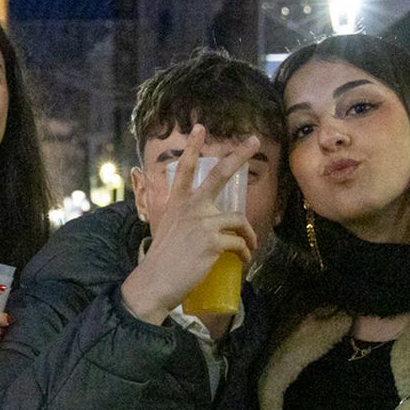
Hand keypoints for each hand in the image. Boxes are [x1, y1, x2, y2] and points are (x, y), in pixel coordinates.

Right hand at [121, 125, 258, 324]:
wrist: (155, 281)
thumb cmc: (161, 261)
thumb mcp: (166, 231)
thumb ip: (182, 222)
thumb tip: (199, 228)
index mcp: (177, 204)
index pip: (185, 170)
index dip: (193, 148)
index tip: (200, 127)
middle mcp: (190, 207)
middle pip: (219, 175)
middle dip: (238, 155)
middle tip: (253, 141)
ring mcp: (202, 223)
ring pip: (238, 219)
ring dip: (248, 235)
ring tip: (248, 247)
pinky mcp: (212, 241)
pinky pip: (239, 242)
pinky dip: (245, 252)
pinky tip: (243, 260)